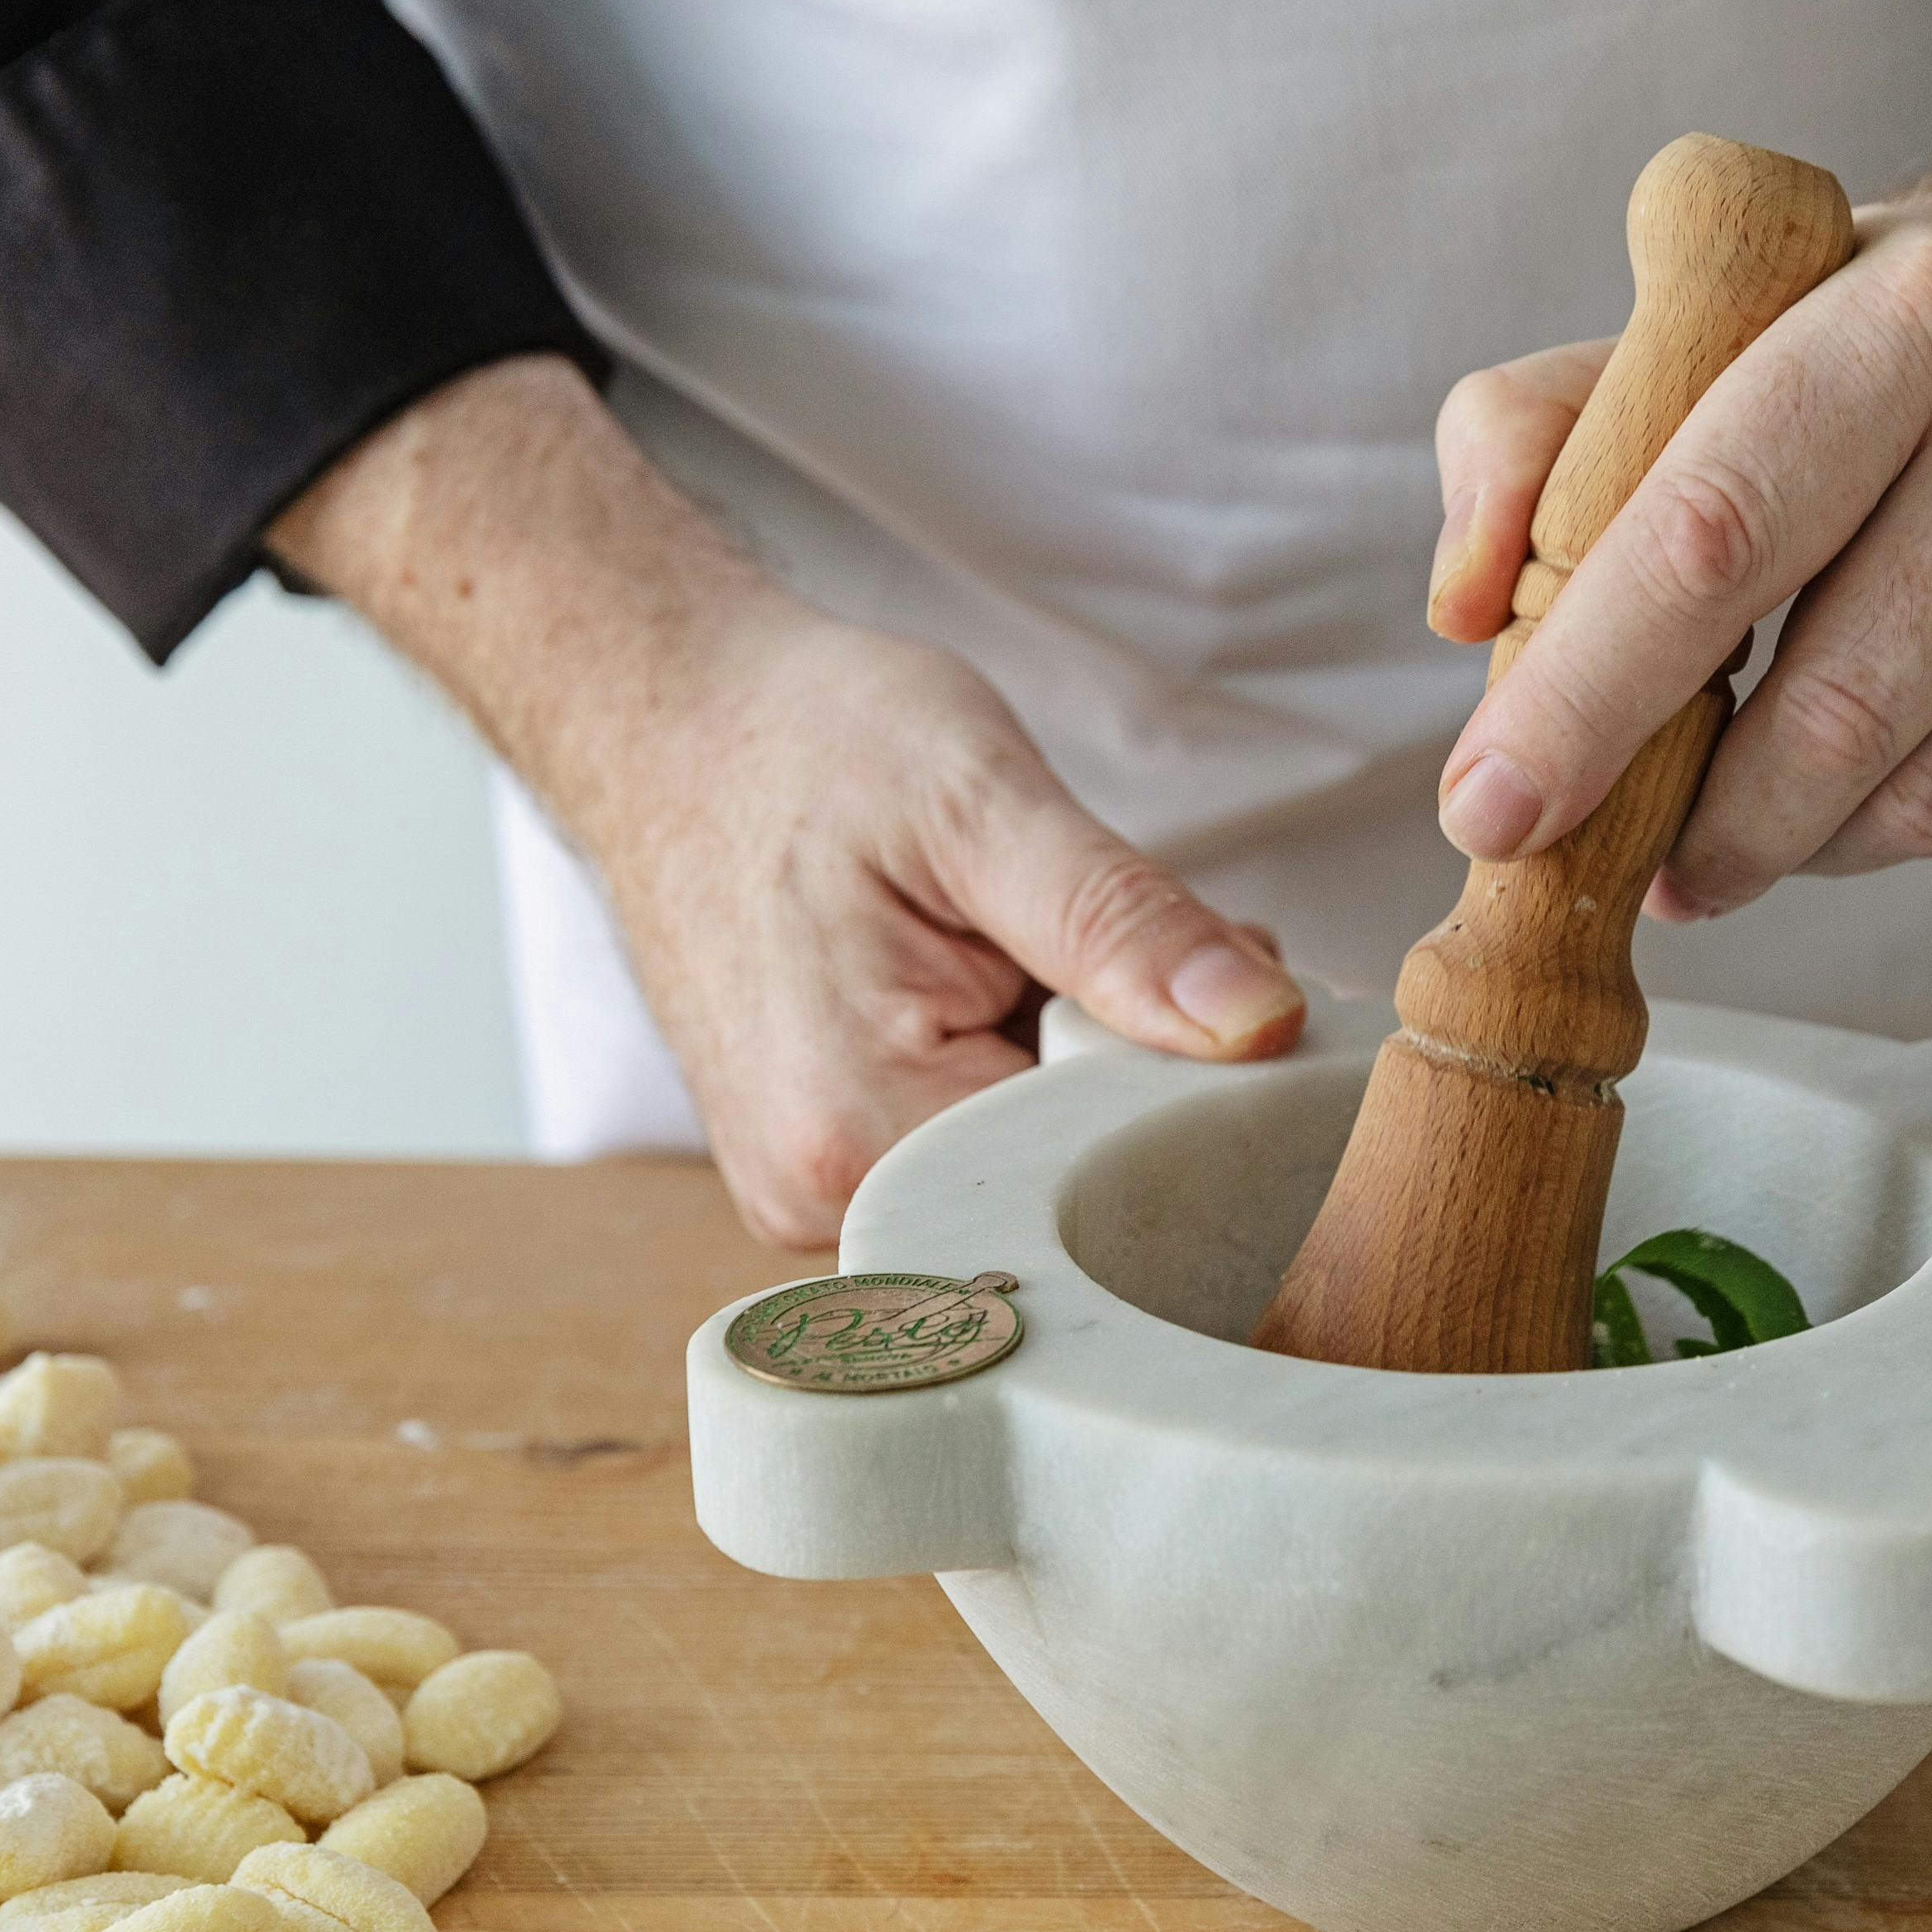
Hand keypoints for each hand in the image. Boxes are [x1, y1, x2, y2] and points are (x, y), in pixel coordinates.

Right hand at [271, 358, 1302, 1247]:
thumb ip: (1122, 922)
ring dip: (1083, 1061)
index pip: (1115, 1162)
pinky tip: (992, 982)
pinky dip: (1025, 1064)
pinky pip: (984, 1146)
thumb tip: (1263, 1025)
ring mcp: (822, 1198)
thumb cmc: (805, 743)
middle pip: (1080, 1177)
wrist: (668, 729)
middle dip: (1140, 1064)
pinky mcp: (829, 1171)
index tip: (1214, 965)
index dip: (1196, 1068)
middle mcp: (830, 1201)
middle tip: (1113, 929)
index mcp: (862, 1132)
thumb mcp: (979, 798)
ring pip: (1042, 1162)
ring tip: (1026, 945)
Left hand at [1423, 0, 1931, 916]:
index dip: (1590, 695)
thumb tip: (1462, 603)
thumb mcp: (1722, 307)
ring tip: (1735, 835)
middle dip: (1701, 825)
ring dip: (1802, 847)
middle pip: (1837, 705)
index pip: (1718, 534)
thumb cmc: (1910, 315)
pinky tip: (1869, 786)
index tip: (1495, 807)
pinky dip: (1912, 829)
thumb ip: (1543, 427)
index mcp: (1905, 325)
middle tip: (1622, 863)